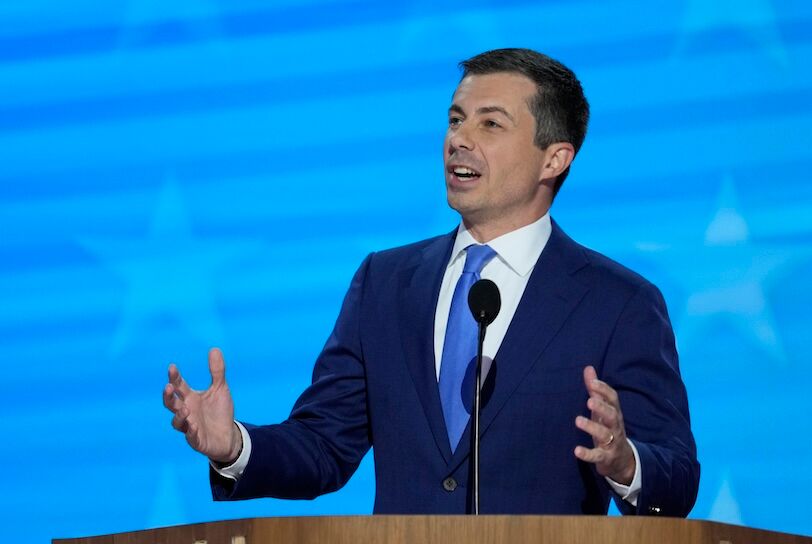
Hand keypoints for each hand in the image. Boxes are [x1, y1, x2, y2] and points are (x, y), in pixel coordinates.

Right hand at [163, 348, 241, 463]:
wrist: (229, 435)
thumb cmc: (220, 411)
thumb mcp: (220, 388)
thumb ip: (217, 371)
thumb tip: (215, 348)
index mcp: (190, 397)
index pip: (178, 385)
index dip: (174, 377)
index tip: (172, 367)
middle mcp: (186, 411)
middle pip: (171, 404)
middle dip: (168, 396)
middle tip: (168, 387)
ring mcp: (189, 426)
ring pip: (177, 422)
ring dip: (179, 415)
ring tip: (185, 409)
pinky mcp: (196, 440)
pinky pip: (191, 437)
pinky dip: (191, 432)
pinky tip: (194, 426)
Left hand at [573, 365, 635, 484]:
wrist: (622, 460)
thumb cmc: (608, 428)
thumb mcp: (603, 409)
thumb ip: (595, 390)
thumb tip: (588, 368)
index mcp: (614, 412)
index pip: (613, 399)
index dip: (604, 390)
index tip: (592, 383)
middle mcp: (615, 426)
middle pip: (612, 415)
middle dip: (602, 407)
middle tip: (589, 400)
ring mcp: (612, 442)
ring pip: (605, 434)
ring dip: (592, 427)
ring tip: (578, 420)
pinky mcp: (606, 458)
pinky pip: (598, 456)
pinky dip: (588, 454)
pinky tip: (577, 450)